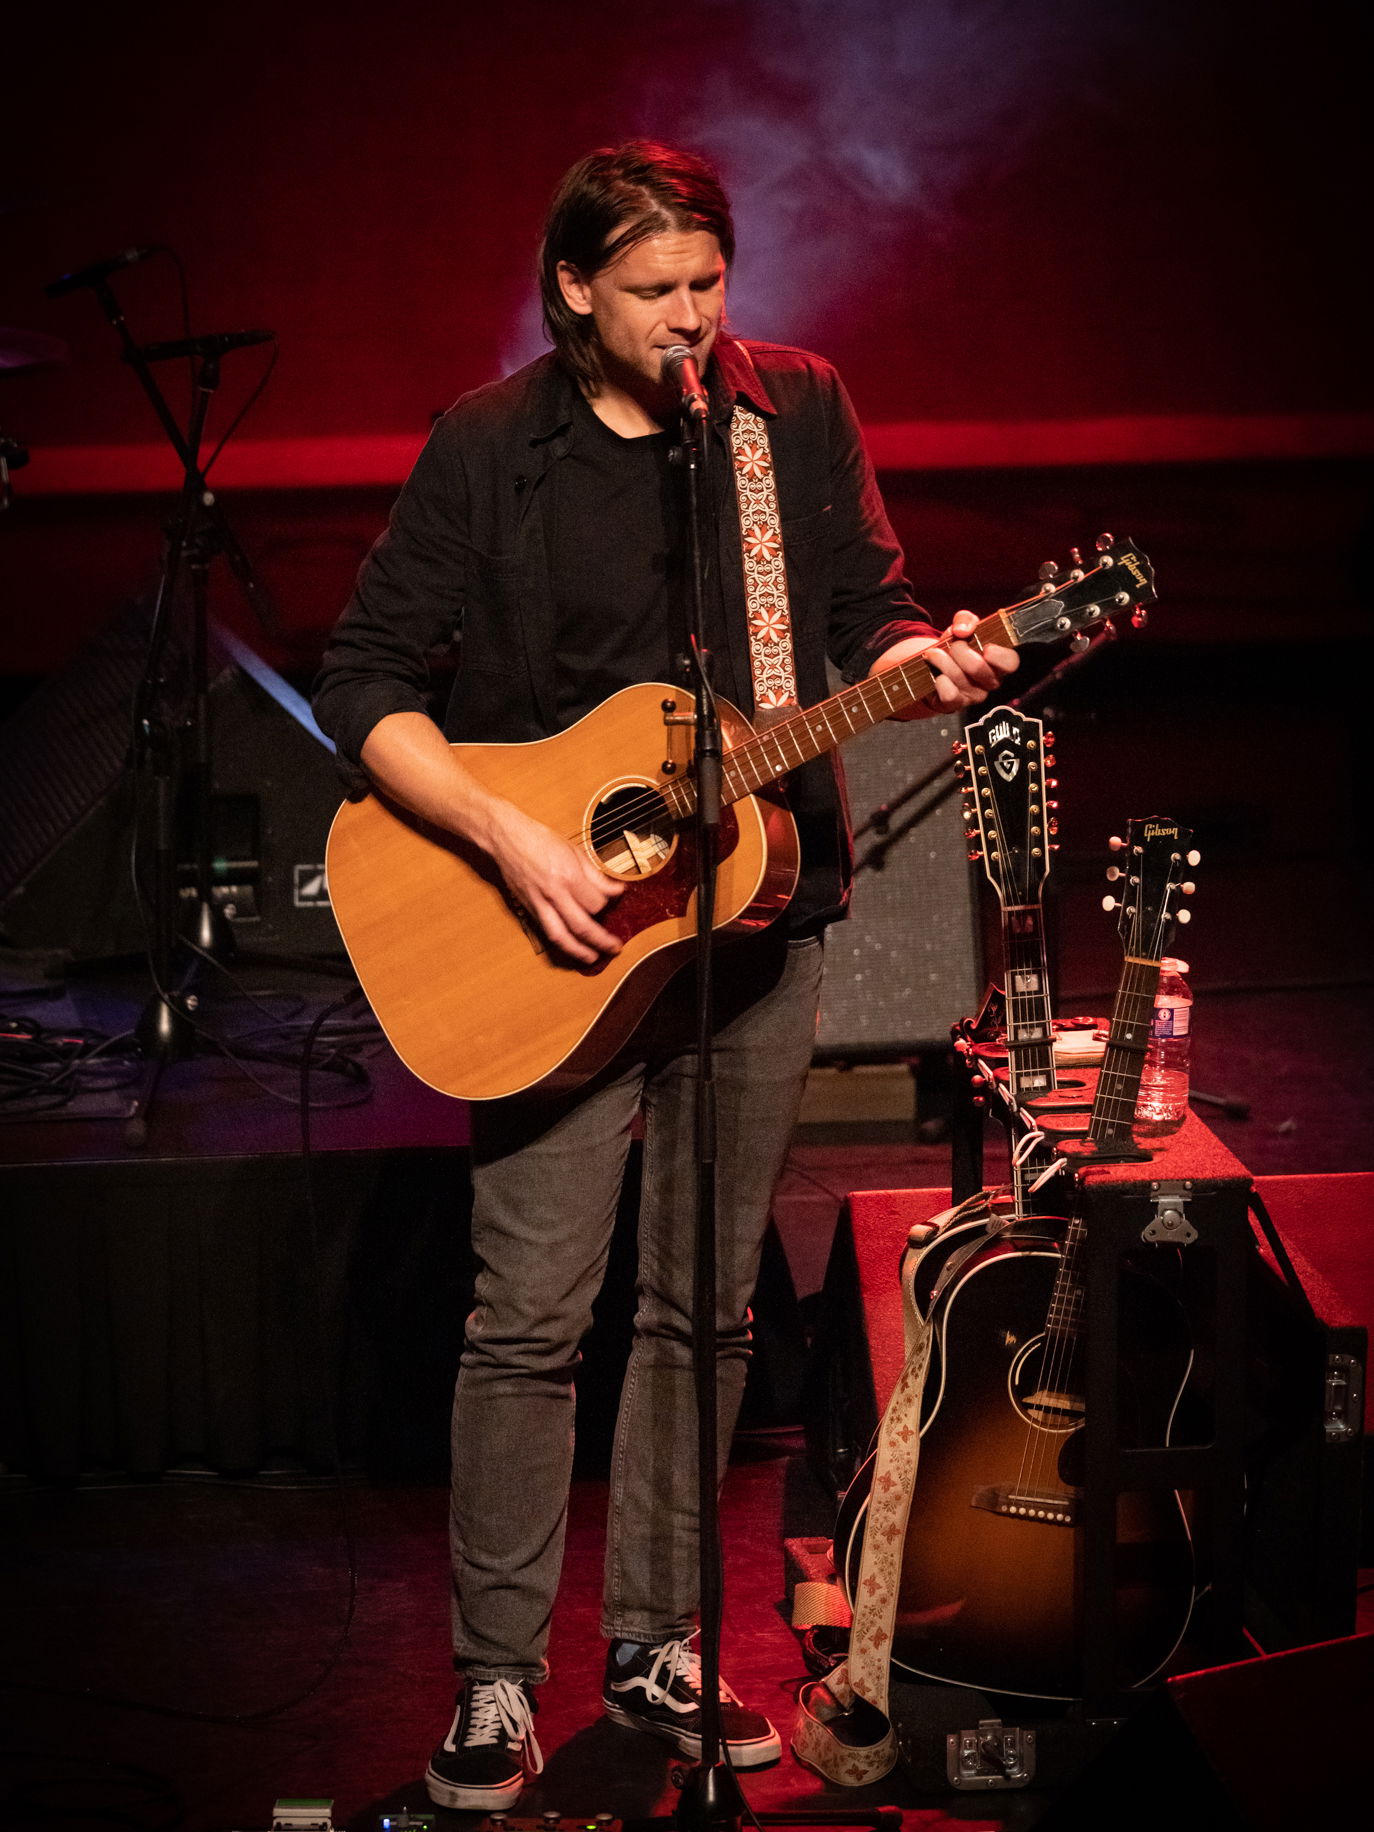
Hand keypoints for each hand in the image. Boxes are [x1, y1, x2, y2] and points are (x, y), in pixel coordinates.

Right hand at [487, 804, 624, 963]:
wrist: (506, 838)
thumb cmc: (540, 840)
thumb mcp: (574, 850)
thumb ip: (596, 875)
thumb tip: (616, 891)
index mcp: (568, 875)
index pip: (596, 903)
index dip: (610, 904)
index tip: (617, 899)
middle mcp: (553, 893)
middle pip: (582, 926)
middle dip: (601, 940)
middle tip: (615, 947)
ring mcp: (539, 903)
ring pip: (561, 936)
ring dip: (579, 951)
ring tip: (593, 957)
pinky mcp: (528, 908)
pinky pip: (546, 931)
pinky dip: (561, 942)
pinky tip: (571, 946)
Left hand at [869, 611, 1018, 719]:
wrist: (933, 668)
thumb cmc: (955, 647)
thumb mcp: (961, 627)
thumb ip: (965, 619)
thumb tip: (962, 630)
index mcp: (999, 662)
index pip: (1011, 662)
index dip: (998, 655)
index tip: (985, 646)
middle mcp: (990, 682)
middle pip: (977, 667)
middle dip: (958, 649)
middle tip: (950, 644)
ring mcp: (974, 696)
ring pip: (958, 677)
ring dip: (941, 660)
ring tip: (934, 654)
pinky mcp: (956, 706)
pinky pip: (950, 695)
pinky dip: (939, 682)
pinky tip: (937, 676)